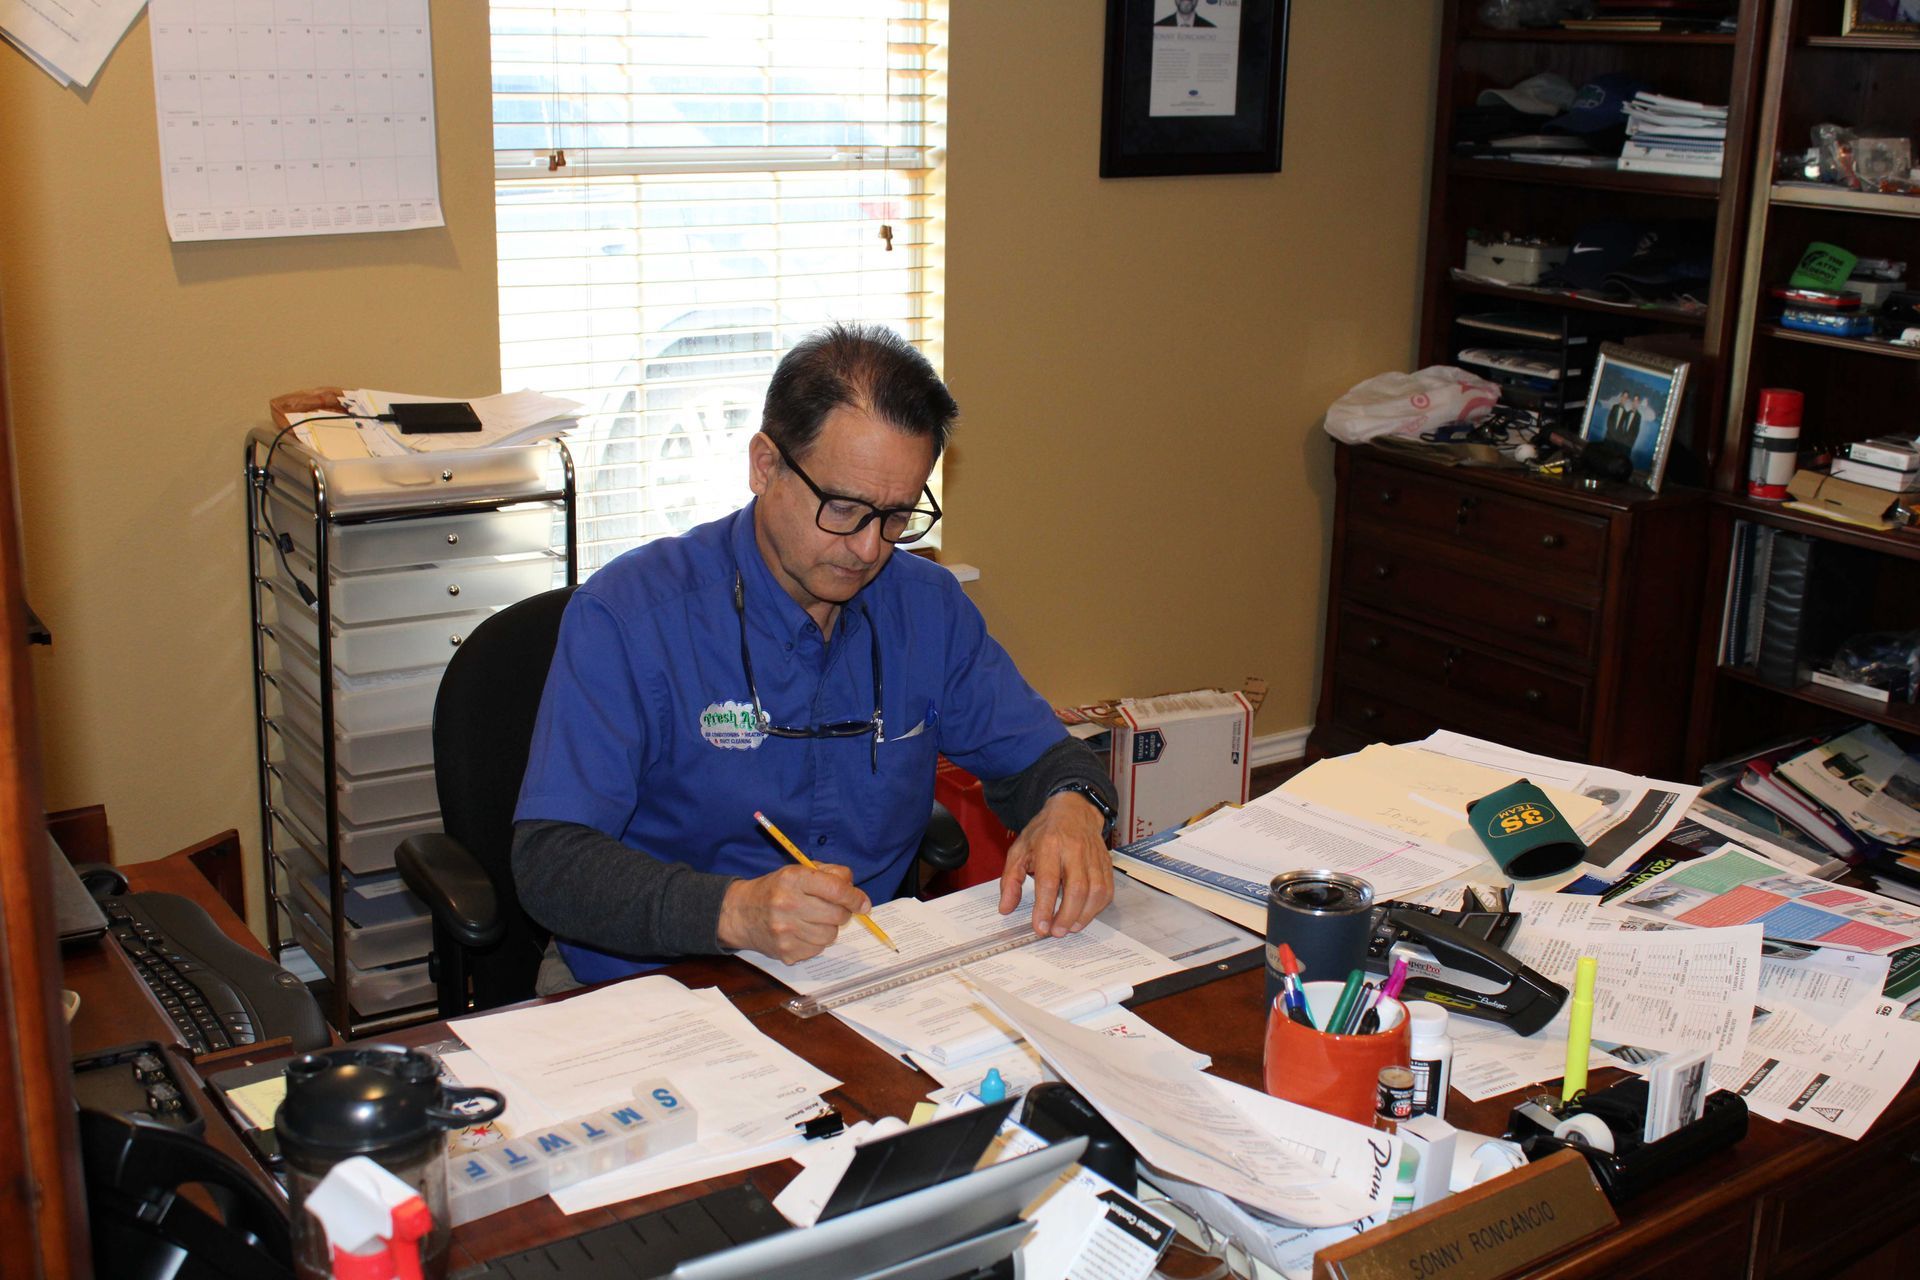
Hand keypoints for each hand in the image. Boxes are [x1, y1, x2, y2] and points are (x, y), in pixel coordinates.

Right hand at [716, 863, 868, 962]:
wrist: (740, 913)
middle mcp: (787, 904)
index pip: (835, 889)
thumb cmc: (776, 889)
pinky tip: (802, 932)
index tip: (863, 903)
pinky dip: (816, 941)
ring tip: (813, 919)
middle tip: (834, 908)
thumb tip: (859, 897)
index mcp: (793, 879)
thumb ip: (831, 875)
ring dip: (829, 928)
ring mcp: (785, 931)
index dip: (854, 897)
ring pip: (830, 935)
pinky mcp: (786, 952)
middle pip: (837, 915)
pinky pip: (818, 950)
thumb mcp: (798, 871)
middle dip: (842, 912)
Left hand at [998, 790, 1113, 936]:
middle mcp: (1075, 850)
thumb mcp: (1019, 850)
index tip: (1040, 928)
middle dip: (1067, 916)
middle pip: (1077, 889)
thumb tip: (1006, 908)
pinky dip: (1097, 907)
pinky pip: (1107, 889)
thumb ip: (1010, 880)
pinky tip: (1084, 915)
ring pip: (1095, 891)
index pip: (1048, 881)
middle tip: (1056, 932)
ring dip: (1084, 915)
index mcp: (1049, 845)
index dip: (1045, 908)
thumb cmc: (1044, 832)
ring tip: (1069, 928)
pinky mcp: (1106, 863)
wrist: (1074, 810)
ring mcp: (1094, 856)